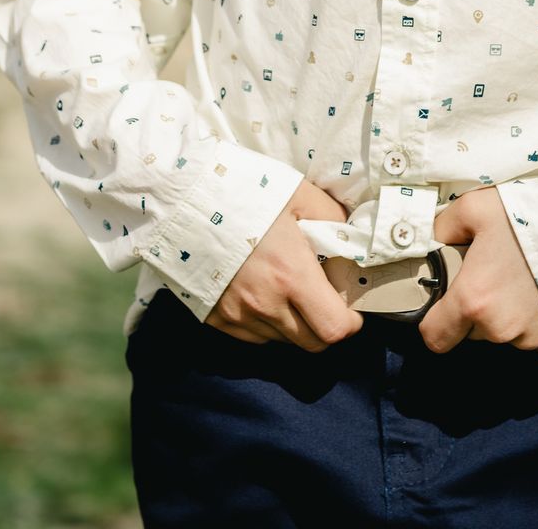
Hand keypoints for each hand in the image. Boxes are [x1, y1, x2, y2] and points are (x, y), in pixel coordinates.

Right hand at [205, 177, 364, 350]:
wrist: (184, 200)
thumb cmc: (245, 192)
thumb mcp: (298, 194)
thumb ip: (332, 217)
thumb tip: (352, 238)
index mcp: (292, 274)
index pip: (334, 329)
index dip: (350, 323)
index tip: (352, 309)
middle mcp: (266, 304)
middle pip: (312, 344)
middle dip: (326, 326)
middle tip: (324, 299)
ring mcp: (239, 317)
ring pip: (283, 340)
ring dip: (295, 323)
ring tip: (288, 289)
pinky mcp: (217, 320)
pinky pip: (255, 335)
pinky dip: (267, 322)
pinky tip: (262, 291)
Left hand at [419, 186, 537, 355]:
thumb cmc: (531, 217)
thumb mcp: (476, 207)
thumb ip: (442, 228)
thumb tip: (429, 241)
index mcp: (473, 300)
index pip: (435, 338)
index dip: (434, 322)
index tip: (443, 304)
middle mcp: (499, 329)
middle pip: (472, 331)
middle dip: (477, 307)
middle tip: (494, 272)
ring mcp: (532, 340)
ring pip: (504, 333)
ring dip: (507, 313)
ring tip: (524, 276)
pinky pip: (535, 338)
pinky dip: (535, 320)